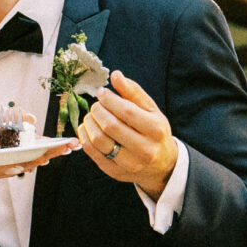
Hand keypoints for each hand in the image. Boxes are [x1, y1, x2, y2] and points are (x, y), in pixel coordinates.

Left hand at [77, 70, 177, 197]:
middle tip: (97, 105)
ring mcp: (129, 163)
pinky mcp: (115, 172)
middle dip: (98, 111)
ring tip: (92, 116)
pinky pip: (93, 153)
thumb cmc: (154, 132)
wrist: (161, 164)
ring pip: (99, 140)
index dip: (109, 99)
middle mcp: (145, 149)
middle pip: (111, 126)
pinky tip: (88, 128)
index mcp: (156, 130)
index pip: (126, 111)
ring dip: (89, 123)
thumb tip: (115, 75)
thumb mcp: (151, 110)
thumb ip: (133, 92)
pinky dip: (85, 137)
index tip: (102, 93)